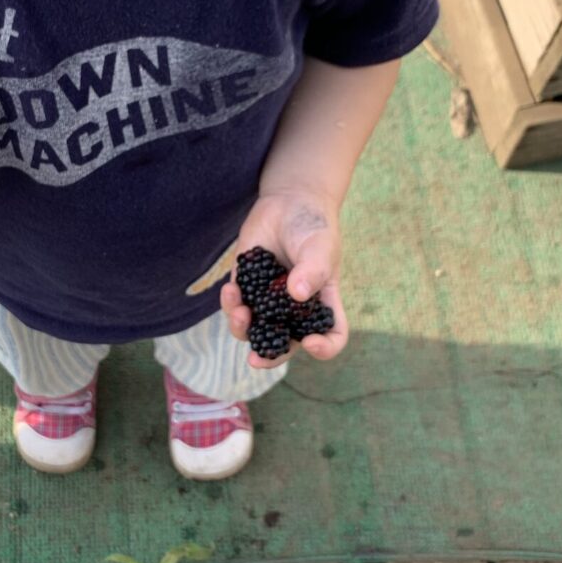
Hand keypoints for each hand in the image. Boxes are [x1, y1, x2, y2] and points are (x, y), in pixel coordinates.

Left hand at [219, 190, 348, 368]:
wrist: (288, 202)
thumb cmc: (313, 226)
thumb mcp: (320, 246)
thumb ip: (312, 269)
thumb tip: (296, 294)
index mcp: (322, 304)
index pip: (331, 336)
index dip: (324, 347)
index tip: (311, 343)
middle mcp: (294, 309)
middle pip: (284, 343)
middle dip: (268, 356)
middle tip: (255, 360)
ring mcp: (268, 300)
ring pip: (253, 329)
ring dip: (243, 328)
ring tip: (240, 311)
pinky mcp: (246, 286)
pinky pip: (236, 305)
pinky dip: (230, 303)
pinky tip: (230, 288)